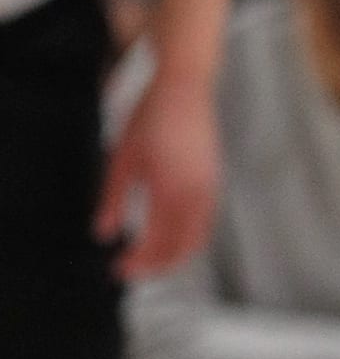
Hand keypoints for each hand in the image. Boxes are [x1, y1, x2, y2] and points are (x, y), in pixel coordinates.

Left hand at [95, 68, 218, 277]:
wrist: (185, 88)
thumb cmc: (152, 117)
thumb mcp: (122, 159)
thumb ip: (112, 200)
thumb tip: (103, 233)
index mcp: (169, 189)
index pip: (157, 242)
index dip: (139, 262)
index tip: (119, 268)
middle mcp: (195, 194)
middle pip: (181, 248)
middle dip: (157, 266)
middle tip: (133, 270)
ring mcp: (210, 188)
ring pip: (197, 239)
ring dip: (174, 255)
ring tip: (151, 260)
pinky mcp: (215, 182)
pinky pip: (205, 223)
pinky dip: (188, 239)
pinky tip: (170, 237)